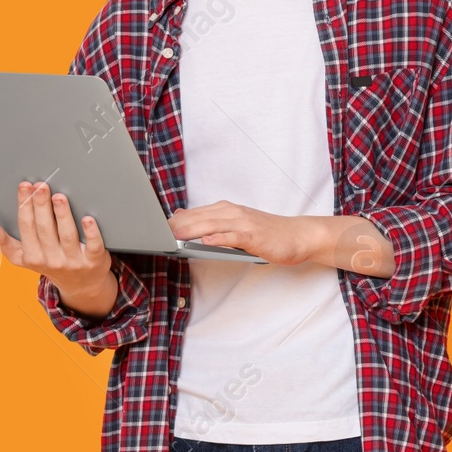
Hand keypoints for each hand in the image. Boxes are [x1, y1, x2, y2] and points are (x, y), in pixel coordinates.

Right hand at [0, 181, 111, 294]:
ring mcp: (73, 260)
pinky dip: (91, 232)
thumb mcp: (23, 258)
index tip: (24, 186)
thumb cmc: (50, 264)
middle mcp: (51, 259)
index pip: (26, 227)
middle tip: (40, 186)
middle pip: (44, 228)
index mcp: (32, 255)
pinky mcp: (94, 260)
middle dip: (41, 205)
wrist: (81, 285)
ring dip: (62, 215)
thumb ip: (4, 242)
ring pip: (67, 235)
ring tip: (59, 197)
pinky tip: (88, 218)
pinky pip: (93, 245)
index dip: (24, 206)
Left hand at [167, 200, 312, 265]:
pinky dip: (219, 237)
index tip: (153, 229)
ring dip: (192, 229)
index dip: (173, 222)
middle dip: (176, 226)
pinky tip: (206, 241)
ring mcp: (244, 223)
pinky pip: (234, 236)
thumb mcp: (236, 223)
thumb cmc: (268, 233)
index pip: (194, 213)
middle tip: (154, 233)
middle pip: (199, 217)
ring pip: (212, 224)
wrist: (298, 235)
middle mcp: (233, 212)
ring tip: (173, 236)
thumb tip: (181, 215)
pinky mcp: (254, 235)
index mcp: (227, 210)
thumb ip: (209, 220)